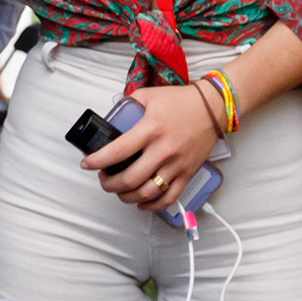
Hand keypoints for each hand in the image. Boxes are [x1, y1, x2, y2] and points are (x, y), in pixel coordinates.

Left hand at [83, 83, 219, 212]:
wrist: (213, 107)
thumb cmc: (181, 100)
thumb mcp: (148, 95)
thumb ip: (128, 104)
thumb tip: (111, 115)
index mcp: (150, 129)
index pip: (118, 151)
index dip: (98, 161)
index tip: (87, 164)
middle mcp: (163, 150)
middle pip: (130, 178)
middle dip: (110, 184)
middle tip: (103, 180)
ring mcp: (177, 164)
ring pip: (148, 192)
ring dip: (128, 197)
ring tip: (119, 191)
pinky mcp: (188, 173)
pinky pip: (170, 197)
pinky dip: (153, 205)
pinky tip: (141, 203)